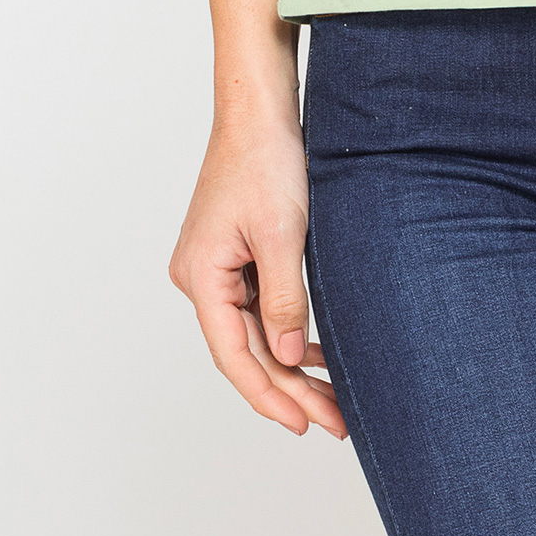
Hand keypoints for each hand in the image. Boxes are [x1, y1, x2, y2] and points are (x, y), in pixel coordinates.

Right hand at [168, 113, 345, 438]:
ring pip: (255, 330)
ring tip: (332, 396)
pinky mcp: (236, 254)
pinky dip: (287, 328)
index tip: (304, 424)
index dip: (269, 394)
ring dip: (290, 362)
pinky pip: (259, 305)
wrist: (261, 110)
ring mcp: (217, 266)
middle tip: (334, 421)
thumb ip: (283, 299)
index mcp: (201, 277)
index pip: (234, 354)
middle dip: (289, 386)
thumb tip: (287, 357)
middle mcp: (201, 278)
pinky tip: (315, 349)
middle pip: (246, 348)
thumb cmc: (266, 160)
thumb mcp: (283, 233)